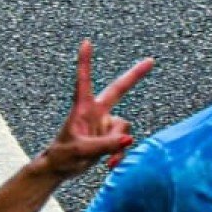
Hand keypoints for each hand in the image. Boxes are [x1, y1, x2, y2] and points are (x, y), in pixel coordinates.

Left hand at [37, 40, 152, 177]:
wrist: (61, 169)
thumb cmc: (64, 156)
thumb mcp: (83, 151)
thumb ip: (105, 145)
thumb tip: (129, 139)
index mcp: (83, 110)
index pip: (84, 81)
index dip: (85, 62)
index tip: (85, 42)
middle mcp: (96, 112)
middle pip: (118, 90)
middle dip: (134, 76)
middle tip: (150, 61)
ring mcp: (104, 123)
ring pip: (123, 127)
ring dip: (118, 145)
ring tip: (106, 160)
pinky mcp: (109, 135)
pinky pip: (123, 141)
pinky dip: (119, 153)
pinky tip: (111, 164)